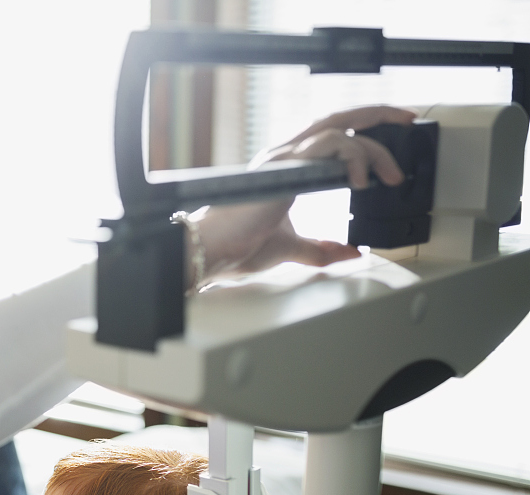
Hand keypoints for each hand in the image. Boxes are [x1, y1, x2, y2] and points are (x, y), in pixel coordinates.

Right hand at [196, 105, 416, 284]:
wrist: (212, 250)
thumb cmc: (237, 247)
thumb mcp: (291, 248)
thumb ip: (321, 248)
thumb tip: (350, 253)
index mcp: (287, 169)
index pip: (332, 136)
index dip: (363, 132)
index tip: (390, 142)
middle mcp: (287, 155)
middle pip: (340, 118)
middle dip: (379, 115)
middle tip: (408, 120)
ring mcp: (286, 156)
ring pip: (341, 128)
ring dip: (375, 149)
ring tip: (391, 176)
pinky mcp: (287, 164)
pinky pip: (332, 144)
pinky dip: (354, 157)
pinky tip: (362, 181)